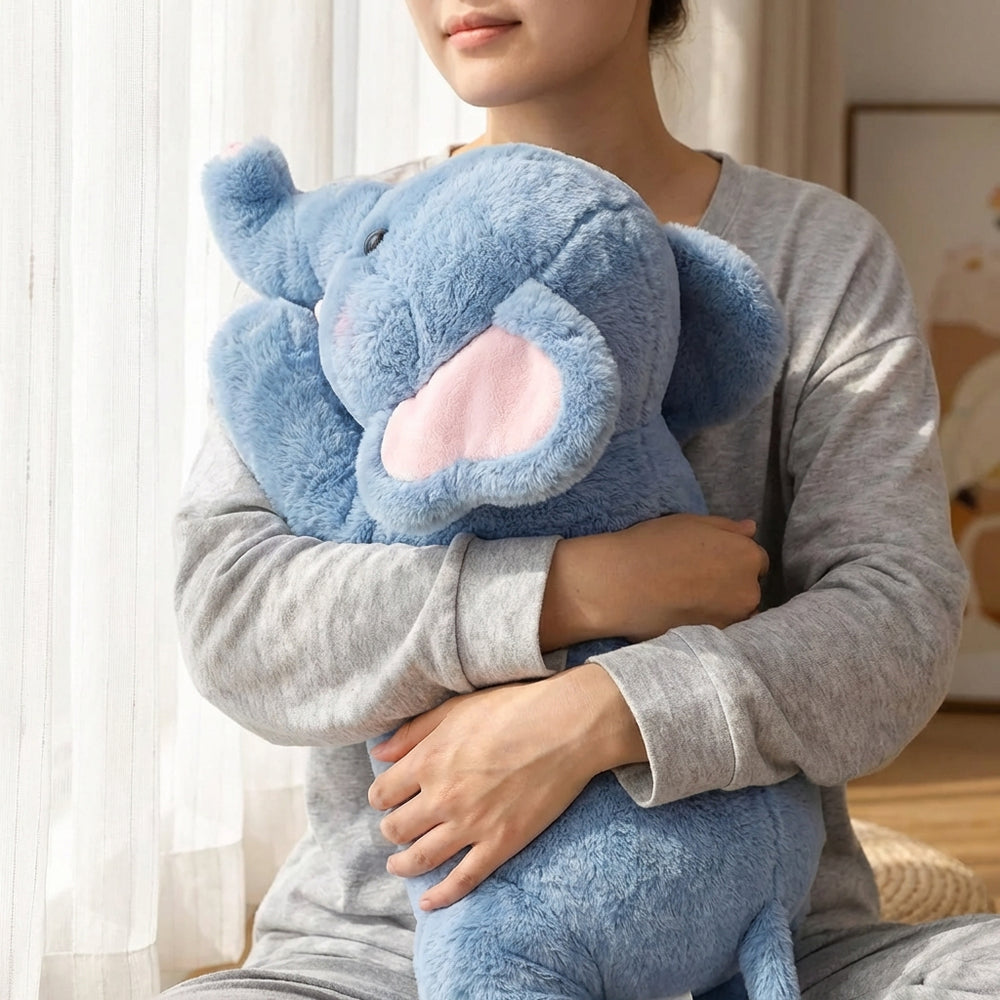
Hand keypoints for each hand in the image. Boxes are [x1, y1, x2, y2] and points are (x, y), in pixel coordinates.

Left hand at [367, 663, 643, 909]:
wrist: (566, 727)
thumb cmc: (512, 709)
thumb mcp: (456, 709)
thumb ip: (413, 733)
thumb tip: (378, 754)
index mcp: (428, 760)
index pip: (383, 793)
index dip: (382, 798)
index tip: (388, 800)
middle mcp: (442, 797)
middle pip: (396, 829)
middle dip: (391, 830)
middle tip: (397, 828)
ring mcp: (471, 824)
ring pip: (420, 858)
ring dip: (403, 865)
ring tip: (398, 865)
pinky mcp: (501, 843)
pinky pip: (463, 879)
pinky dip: (441, 895)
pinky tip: (428, 903)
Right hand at [540, 514, 767, 647]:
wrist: (621, 583)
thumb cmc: (654, 545)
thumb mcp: (692, 523)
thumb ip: (727, 528)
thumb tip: (751, 529)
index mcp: (747, 556)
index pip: (755, 561)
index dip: (732, 559)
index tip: (709, 561)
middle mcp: (749, 590)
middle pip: (748, 588)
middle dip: (730, 585)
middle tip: (695, 579)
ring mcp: (732, 620)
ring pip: (734, 612)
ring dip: (719, 606)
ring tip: (686, 599)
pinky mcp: (712, 641)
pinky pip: (717, 630)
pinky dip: (705, 623)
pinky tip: (681, 614)